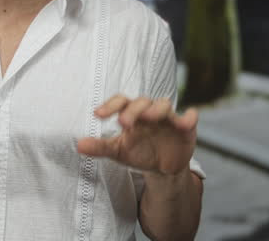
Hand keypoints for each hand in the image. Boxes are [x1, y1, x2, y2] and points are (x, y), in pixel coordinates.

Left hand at [77, 95, 197, 175]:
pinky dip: (189, 117)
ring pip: (164, 104)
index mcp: (132, 114)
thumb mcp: (118, 152)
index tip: (97, 115)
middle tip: (122, 123)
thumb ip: (100, 147)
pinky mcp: (186, 128)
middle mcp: (149, 111)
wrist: (162, 167)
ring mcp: (168, 118)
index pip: (121, 102)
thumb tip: (78, 145)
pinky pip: (190, 117)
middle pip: (142, 101)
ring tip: (149, 118)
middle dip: (133, 110)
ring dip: (157, 109)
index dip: (110, 105)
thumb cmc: (138, 152)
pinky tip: (186, 122)